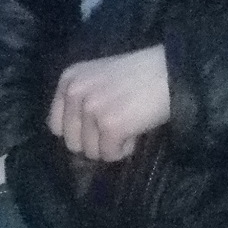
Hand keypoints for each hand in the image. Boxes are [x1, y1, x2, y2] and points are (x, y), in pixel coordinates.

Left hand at [48, 45, 169, 161]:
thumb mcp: (99, 78)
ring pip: (91, 152)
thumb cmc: (140, 75)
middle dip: (95, 142)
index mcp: (69, 79)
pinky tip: (136, 131)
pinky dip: (125, 149)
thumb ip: (81, 100)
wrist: (171, 72)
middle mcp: (74, 93)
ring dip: (111, 146)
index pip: (56, 125)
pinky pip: (110, 155)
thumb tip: (75, 137)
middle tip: (117, 127)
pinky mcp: (110, 126)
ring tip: (129, 125)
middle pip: (72, 143)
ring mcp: (91, 109)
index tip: (97, 128)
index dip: (78, 132)